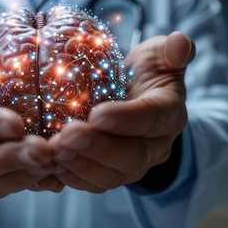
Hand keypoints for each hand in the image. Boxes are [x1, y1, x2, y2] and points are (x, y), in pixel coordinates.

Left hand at [48, 31, 195, 192]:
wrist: (133, 99)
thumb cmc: (143, 72)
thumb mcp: (157, 55)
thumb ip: (170, 49)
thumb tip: (180, 43)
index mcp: (169, 113)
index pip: (153, 118)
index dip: (127, 119)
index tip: (96, 114)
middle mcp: (156, 146)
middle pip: (132, 156)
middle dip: (97, 149)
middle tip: (66, 136)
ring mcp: (134, 166)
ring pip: (111, 177)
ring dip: (79, 165)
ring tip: (52, 150)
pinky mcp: (111, 176)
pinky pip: (92, 185)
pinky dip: (68, 177)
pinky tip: (47, 164)